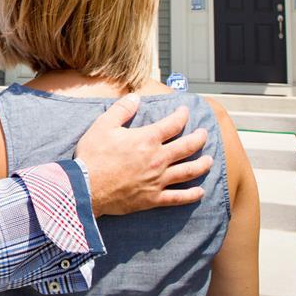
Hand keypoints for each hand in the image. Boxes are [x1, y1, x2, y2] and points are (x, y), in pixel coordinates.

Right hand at [75, 93, 211, 216]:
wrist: (86, 187)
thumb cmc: (93, 156)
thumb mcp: (103, 125)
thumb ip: (122, 110)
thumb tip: (135, 97)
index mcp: (147, 139)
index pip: (173, 124)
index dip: (182, 115)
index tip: (185, 111)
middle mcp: (158, 159)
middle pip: (187, 147)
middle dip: (199, 138)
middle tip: (204, 134)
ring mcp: (158, 180)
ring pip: (189, 171)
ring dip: (202, 165)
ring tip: (209, 161)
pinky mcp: (154, 198)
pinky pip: (178, 197)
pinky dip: (191, 195)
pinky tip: (199, 192)